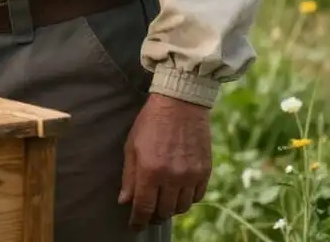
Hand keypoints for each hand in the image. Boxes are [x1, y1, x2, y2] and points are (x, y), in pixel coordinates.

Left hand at [119, 92, 212, 230]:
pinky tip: (178, 190)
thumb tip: (124, 201)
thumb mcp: (132, 145)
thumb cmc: (150, 122)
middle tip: (148, 211)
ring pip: (181, 208)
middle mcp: (172, 176)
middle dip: (154, 215)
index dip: (138, 221)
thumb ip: (129, 176)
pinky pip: (197, 197)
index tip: (135, 226)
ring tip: (163, 200)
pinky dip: (187, 198)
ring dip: (171, 207)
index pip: (144, 207)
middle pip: (164, 211)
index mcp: (150, 170)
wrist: (180, 104)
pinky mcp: (205, 172)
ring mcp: (191, 175)